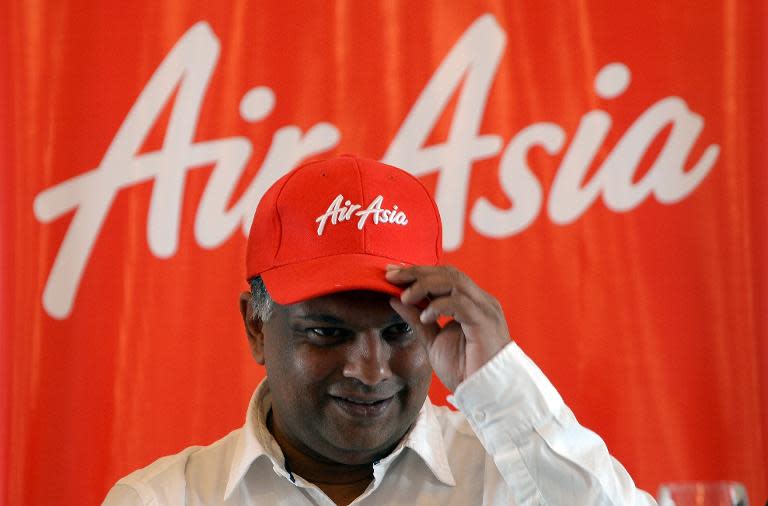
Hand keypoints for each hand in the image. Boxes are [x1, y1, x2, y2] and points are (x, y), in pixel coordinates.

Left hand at [385, 265, 510, 391]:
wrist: (485, 394)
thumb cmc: (464, 370)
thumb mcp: (432, 340)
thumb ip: (416, 319)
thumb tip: (395, 299)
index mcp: (472, 302)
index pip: (445, 276)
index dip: (418, 272)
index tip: (391, 274)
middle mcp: (481, 301)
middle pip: (448, 273)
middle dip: (417, 272)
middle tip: (391, 277)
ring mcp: (485, 310)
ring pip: (454, 282)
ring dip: (424, 285)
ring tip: (405, 297)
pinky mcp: (485, 322)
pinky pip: (459, 303)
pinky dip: (438, 306)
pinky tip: (424, 316)